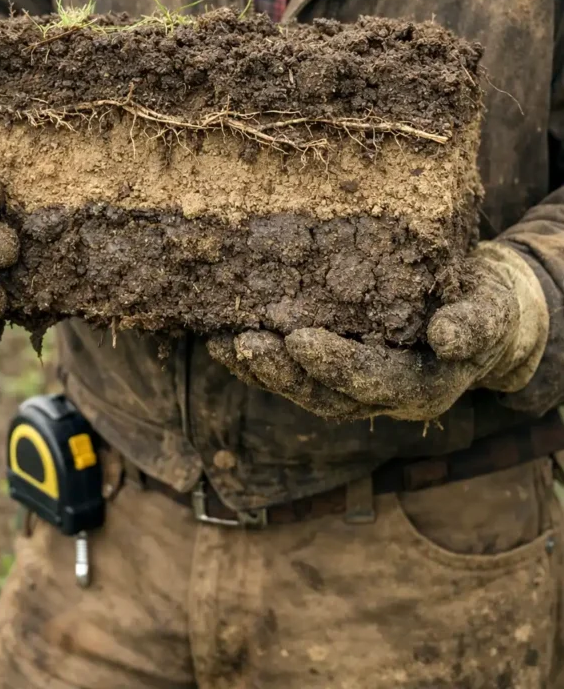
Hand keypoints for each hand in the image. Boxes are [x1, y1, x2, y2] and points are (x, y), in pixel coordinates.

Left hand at [209, 243, 549, 422]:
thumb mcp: (491, 314)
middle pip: (326, 396)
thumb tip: (445, 338)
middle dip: (281, 373)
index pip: (373, 381)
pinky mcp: (339, 374)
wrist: (482, 320)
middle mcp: (384, 399)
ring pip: (303, 392)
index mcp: (421, 389)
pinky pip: (295, 376)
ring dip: (261, 372)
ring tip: (221, 343)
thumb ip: (473, 326)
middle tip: (242, 344)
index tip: (298, 340)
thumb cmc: (488, 311)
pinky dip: (261, 363)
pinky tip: (226, 339)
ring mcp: (358, 391)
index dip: (335, 365)